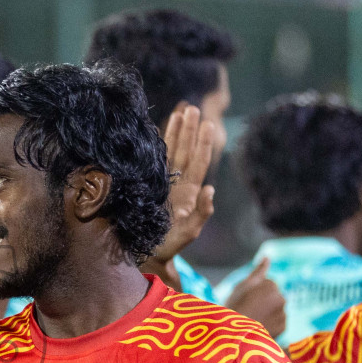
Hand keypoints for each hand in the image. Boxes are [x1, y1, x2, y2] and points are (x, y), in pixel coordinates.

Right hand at [157, 102, 217, 263]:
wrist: (149, 254)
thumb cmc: (170, 246)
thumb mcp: (189, 233)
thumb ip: (201, 213)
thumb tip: (211, 190)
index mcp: (189, 192)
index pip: (199, 162)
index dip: (203, 143)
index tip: (208, 124)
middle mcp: (178, 184)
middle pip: (186, 152)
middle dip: (190, 130)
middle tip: (193, 108)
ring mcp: (164, 183)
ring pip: (172, 153)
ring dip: (176, 133)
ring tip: (180, 112)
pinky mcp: (150, 185)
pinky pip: (157, 161)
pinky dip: (159, 145)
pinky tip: (159, 130)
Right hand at [224, 256, 286, 338]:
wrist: (233, 334)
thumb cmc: (234, 307)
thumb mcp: (243, 286)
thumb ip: (258, 271)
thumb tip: (267, 257)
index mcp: (272, 286)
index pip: (268, 284)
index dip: (256, 291)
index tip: (246, 299)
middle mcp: (282, 299)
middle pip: (274, 297)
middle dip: (265, 301)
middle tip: (249, 309)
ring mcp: (283, 314)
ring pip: (276, 309)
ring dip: (268, 313)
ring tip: (253, 319)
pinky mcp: (283, 328)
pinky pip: (278, 323)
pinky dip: (271, 324)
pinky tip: (259, 326)